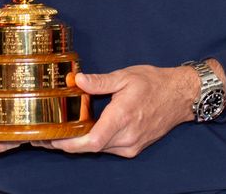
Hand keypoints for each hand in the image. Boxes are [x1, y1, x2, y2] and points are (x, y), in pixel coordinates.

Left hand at [46, 64, 200, 157]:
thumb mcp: (125, 76)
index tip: (51, 140)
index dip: (69, 144)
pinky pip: (108, 148)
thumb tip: (77, 80)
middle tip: (44, 137)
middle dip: (67, 144)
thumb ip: (100, 81)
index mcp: (123, 118)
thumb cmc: (154, 83)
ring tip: (58, 135)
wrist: (180, 96)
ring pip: (99, 149)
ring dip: (79, 144)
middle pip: (91, 148)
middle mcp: (127, 137)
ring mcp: (132, 145)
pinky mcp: (134, 148)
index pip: (92, 141)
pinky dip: (93, 142)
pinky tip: (81, 133)